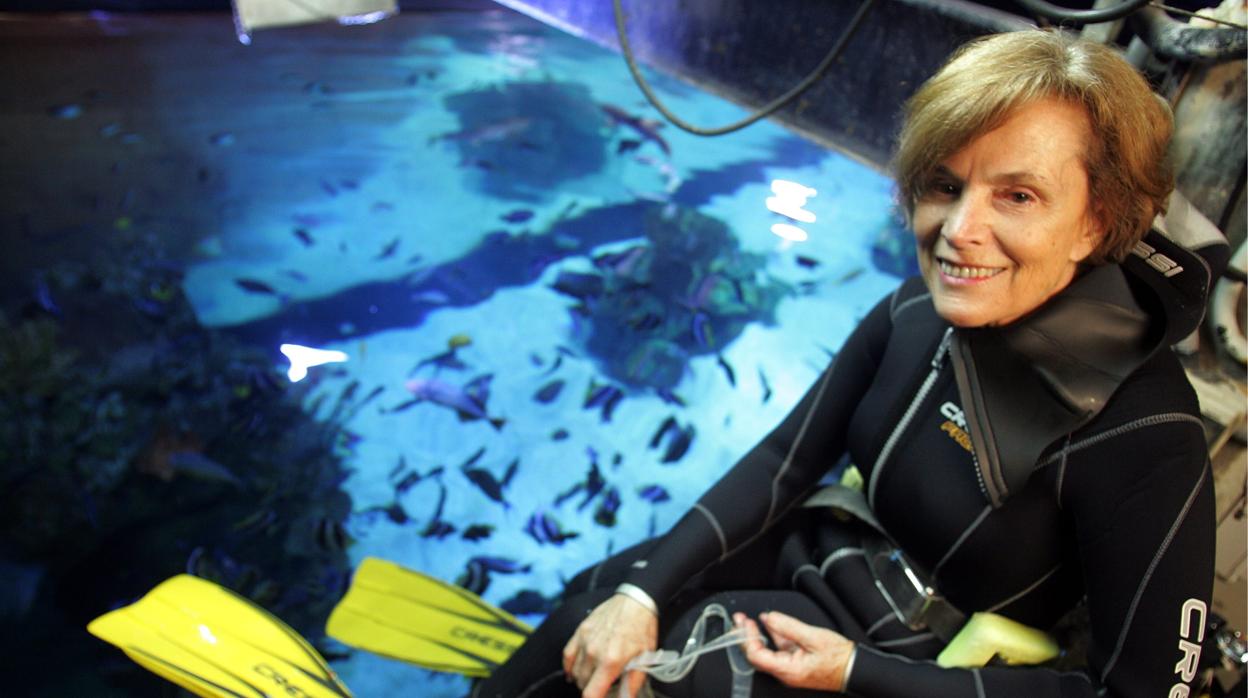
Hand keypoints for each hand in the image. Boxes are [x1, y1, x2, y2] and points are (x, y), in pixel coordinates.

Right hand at [562, 594, 657, 697]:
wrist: (636, 601)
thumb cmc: (642, 629)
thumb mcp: (645, 659)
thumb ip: (632, 684)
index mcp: (611, 661)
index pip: (591, 694)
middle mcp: (594, 652)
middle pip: (583, 684)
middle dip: (593, 689)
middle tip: (604, 686)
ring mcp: (585, 640)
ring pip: (575, 672)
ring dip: (583, 679)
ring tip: (594, 678)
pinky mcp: (580, 631)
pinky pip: (567, 655)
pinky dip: (569, 667)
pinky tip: (573, 673)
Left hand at [736, 610, 855, 691]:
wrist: (855, 668)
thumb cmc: (839, 659)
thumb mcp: (814, 637)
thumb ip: (789, 627)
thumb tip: (769, 618)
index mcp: (788, 670)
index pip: (757, 657)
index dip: (748, 639)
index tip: (745, 624)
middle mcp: (785, 671)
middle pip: (757, 655)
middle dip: (746, 636)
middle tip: (739, 620)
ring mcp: (790, 667)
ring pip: (767, 650)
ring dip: (757, 634)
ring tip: (747, 620)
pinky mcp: (796, 661)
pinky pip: (779, 648)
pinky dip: (772, 634)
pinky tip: (768, 622)